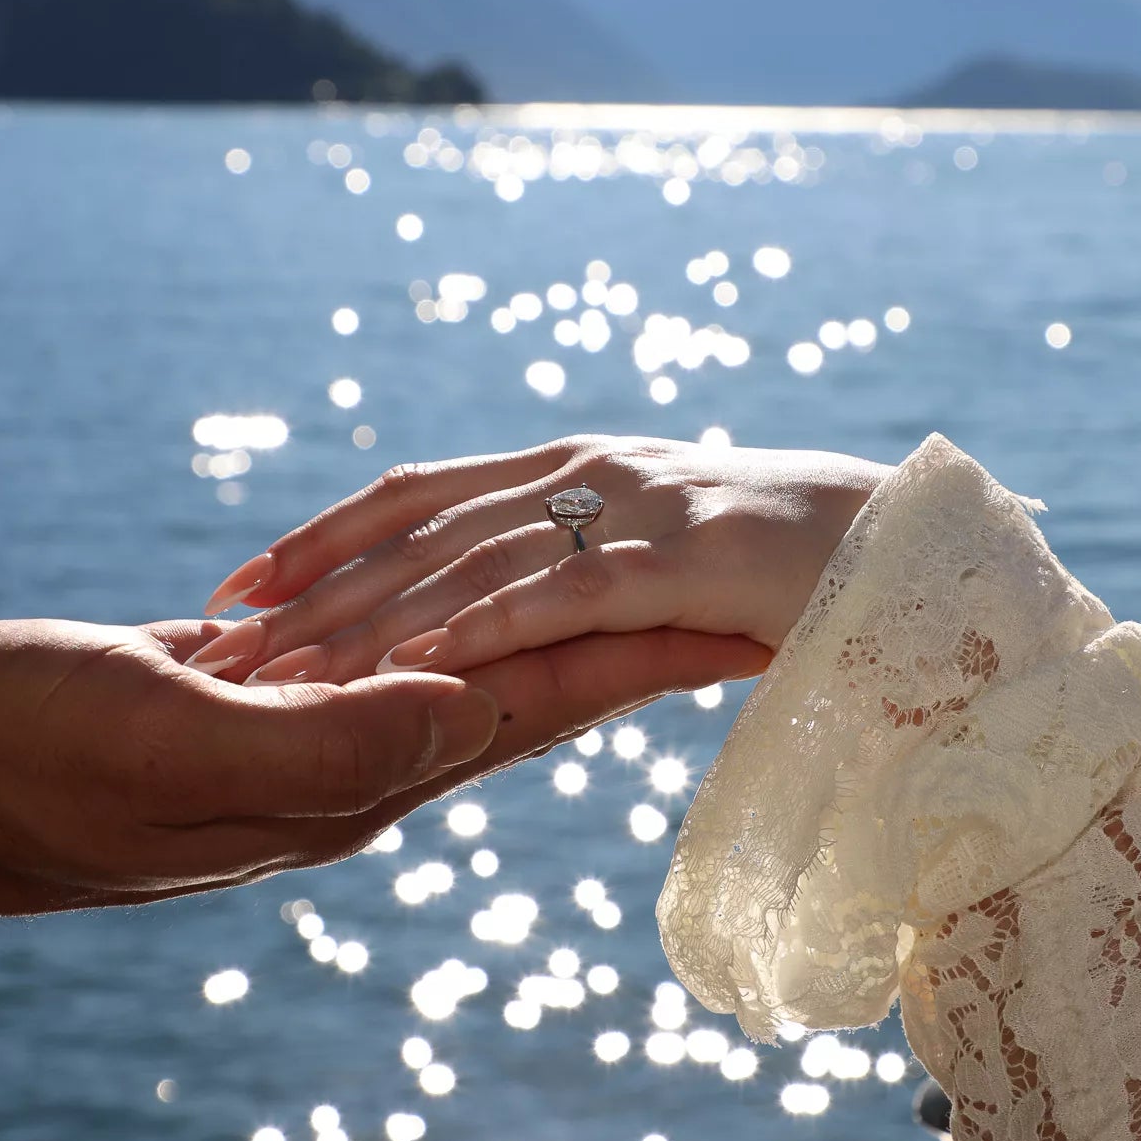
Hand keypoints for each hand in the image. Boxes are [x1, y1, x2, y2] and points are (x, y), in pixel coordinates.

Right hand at [0, 616, 766, 915]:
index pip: (537, 701)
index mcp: (356, 769)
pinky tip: (468, 595)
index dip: (643, 658)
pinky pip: (385, 648)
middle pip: (531, 685)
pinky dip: (444, 613)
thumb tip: (475, 718)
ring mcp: (311, 726)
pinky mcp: (261, 692)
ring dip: (554, 621)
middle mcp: (354, 755)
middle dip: (633, 637)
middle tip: (727, 598)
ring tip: (630, 585)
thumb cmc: (34, 763)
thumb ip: (331, 741)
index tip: (743, 625)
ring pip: (466, 661)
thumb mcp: (181, 750)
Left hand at [192, 435, 888, 686]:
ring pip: (473, 560)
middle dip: (314, 590)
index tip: (238, 586)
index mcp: (574, 468)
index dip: (319, 537)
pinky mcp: (688, 559)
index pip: (415, 496)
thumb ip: (583, 565)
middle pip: (419, 529)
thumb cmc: (789, 560)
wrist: (919, 547)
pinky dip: (487, 624)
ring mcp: (638, 509)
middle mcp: (590, 473)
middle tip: (221, 644)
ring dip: (372, 620)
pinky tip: (421, 664)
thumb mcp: (661, 553)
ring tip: (286, 672)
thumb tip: (500, 613)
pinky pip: (568, 592)